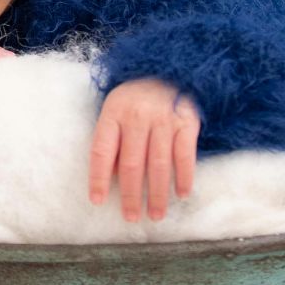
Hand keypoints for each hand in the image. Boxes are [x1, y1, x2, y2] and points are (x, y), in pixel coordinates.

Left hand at [90, 78, 199, 221]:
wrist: (172, 67)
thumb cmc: (138, 97)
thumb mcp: (117, 109)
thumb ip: (112, 138)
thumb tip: (108, 178)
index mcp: (114, 112)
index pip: (102, 150)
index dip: (98, 178)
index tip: (97, 201)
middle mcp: (137, 116)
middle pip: (131, 163)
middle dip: (131, 195)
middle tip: (132, 217)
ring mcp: (163, 118)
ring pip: (158, 164)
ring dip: (158, 193)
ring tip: (156, 215)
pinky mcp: (186, 121)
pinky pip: (184, 155)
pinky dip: (184, 176)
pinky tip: (182, 193)